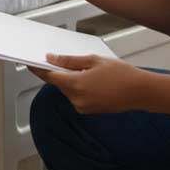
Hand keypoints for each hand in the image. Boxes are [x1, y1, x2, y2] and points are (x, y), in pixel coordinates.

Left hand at [28, 54, 150, 114]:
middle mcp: (76, 98)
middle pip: (59, 83)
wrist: (139, 92)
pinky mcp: (88, 110)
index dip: (38, 69)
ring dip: (71, 80)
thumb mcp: (93, 60)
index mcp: (76, 84)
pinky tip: (92, 80)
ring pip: (68, 90)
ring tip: (89, 70)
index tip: (30, 62)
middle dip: (59, 72)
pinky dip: (79, 87)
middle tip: (64, 60)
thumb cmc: (120, 74)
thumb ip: (69, 61)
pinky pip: (77, 96)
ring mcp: (82, 107)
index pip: (49, 76)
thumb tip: (52, 58)